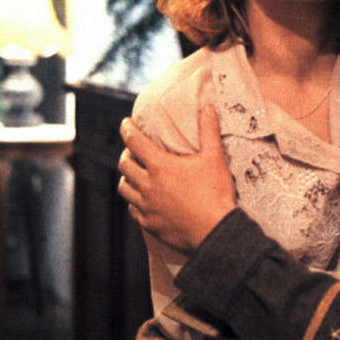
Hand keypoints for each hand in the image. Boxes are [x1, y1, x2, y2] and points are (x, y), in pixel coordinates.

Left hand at [117, 106, 236, 251]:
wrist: (215, 232)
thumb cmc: (215, 193)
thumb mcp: (215, 158)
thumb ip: (209, 131)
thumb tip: (208, 107)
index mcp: (160, 166)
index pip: (134, 141)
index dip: (127, 129)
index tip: (126, 123)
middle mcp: (148, 185)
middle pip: (124, 164)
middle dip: (126, 154)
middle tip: (134, 151)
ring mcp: (146, 206)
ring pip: (124, 187)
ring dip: (127, 177)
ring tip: (135, 174)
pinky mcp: (149, 224)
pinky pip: (133, 209)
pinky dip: (135, 200)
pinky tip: (143, 199)